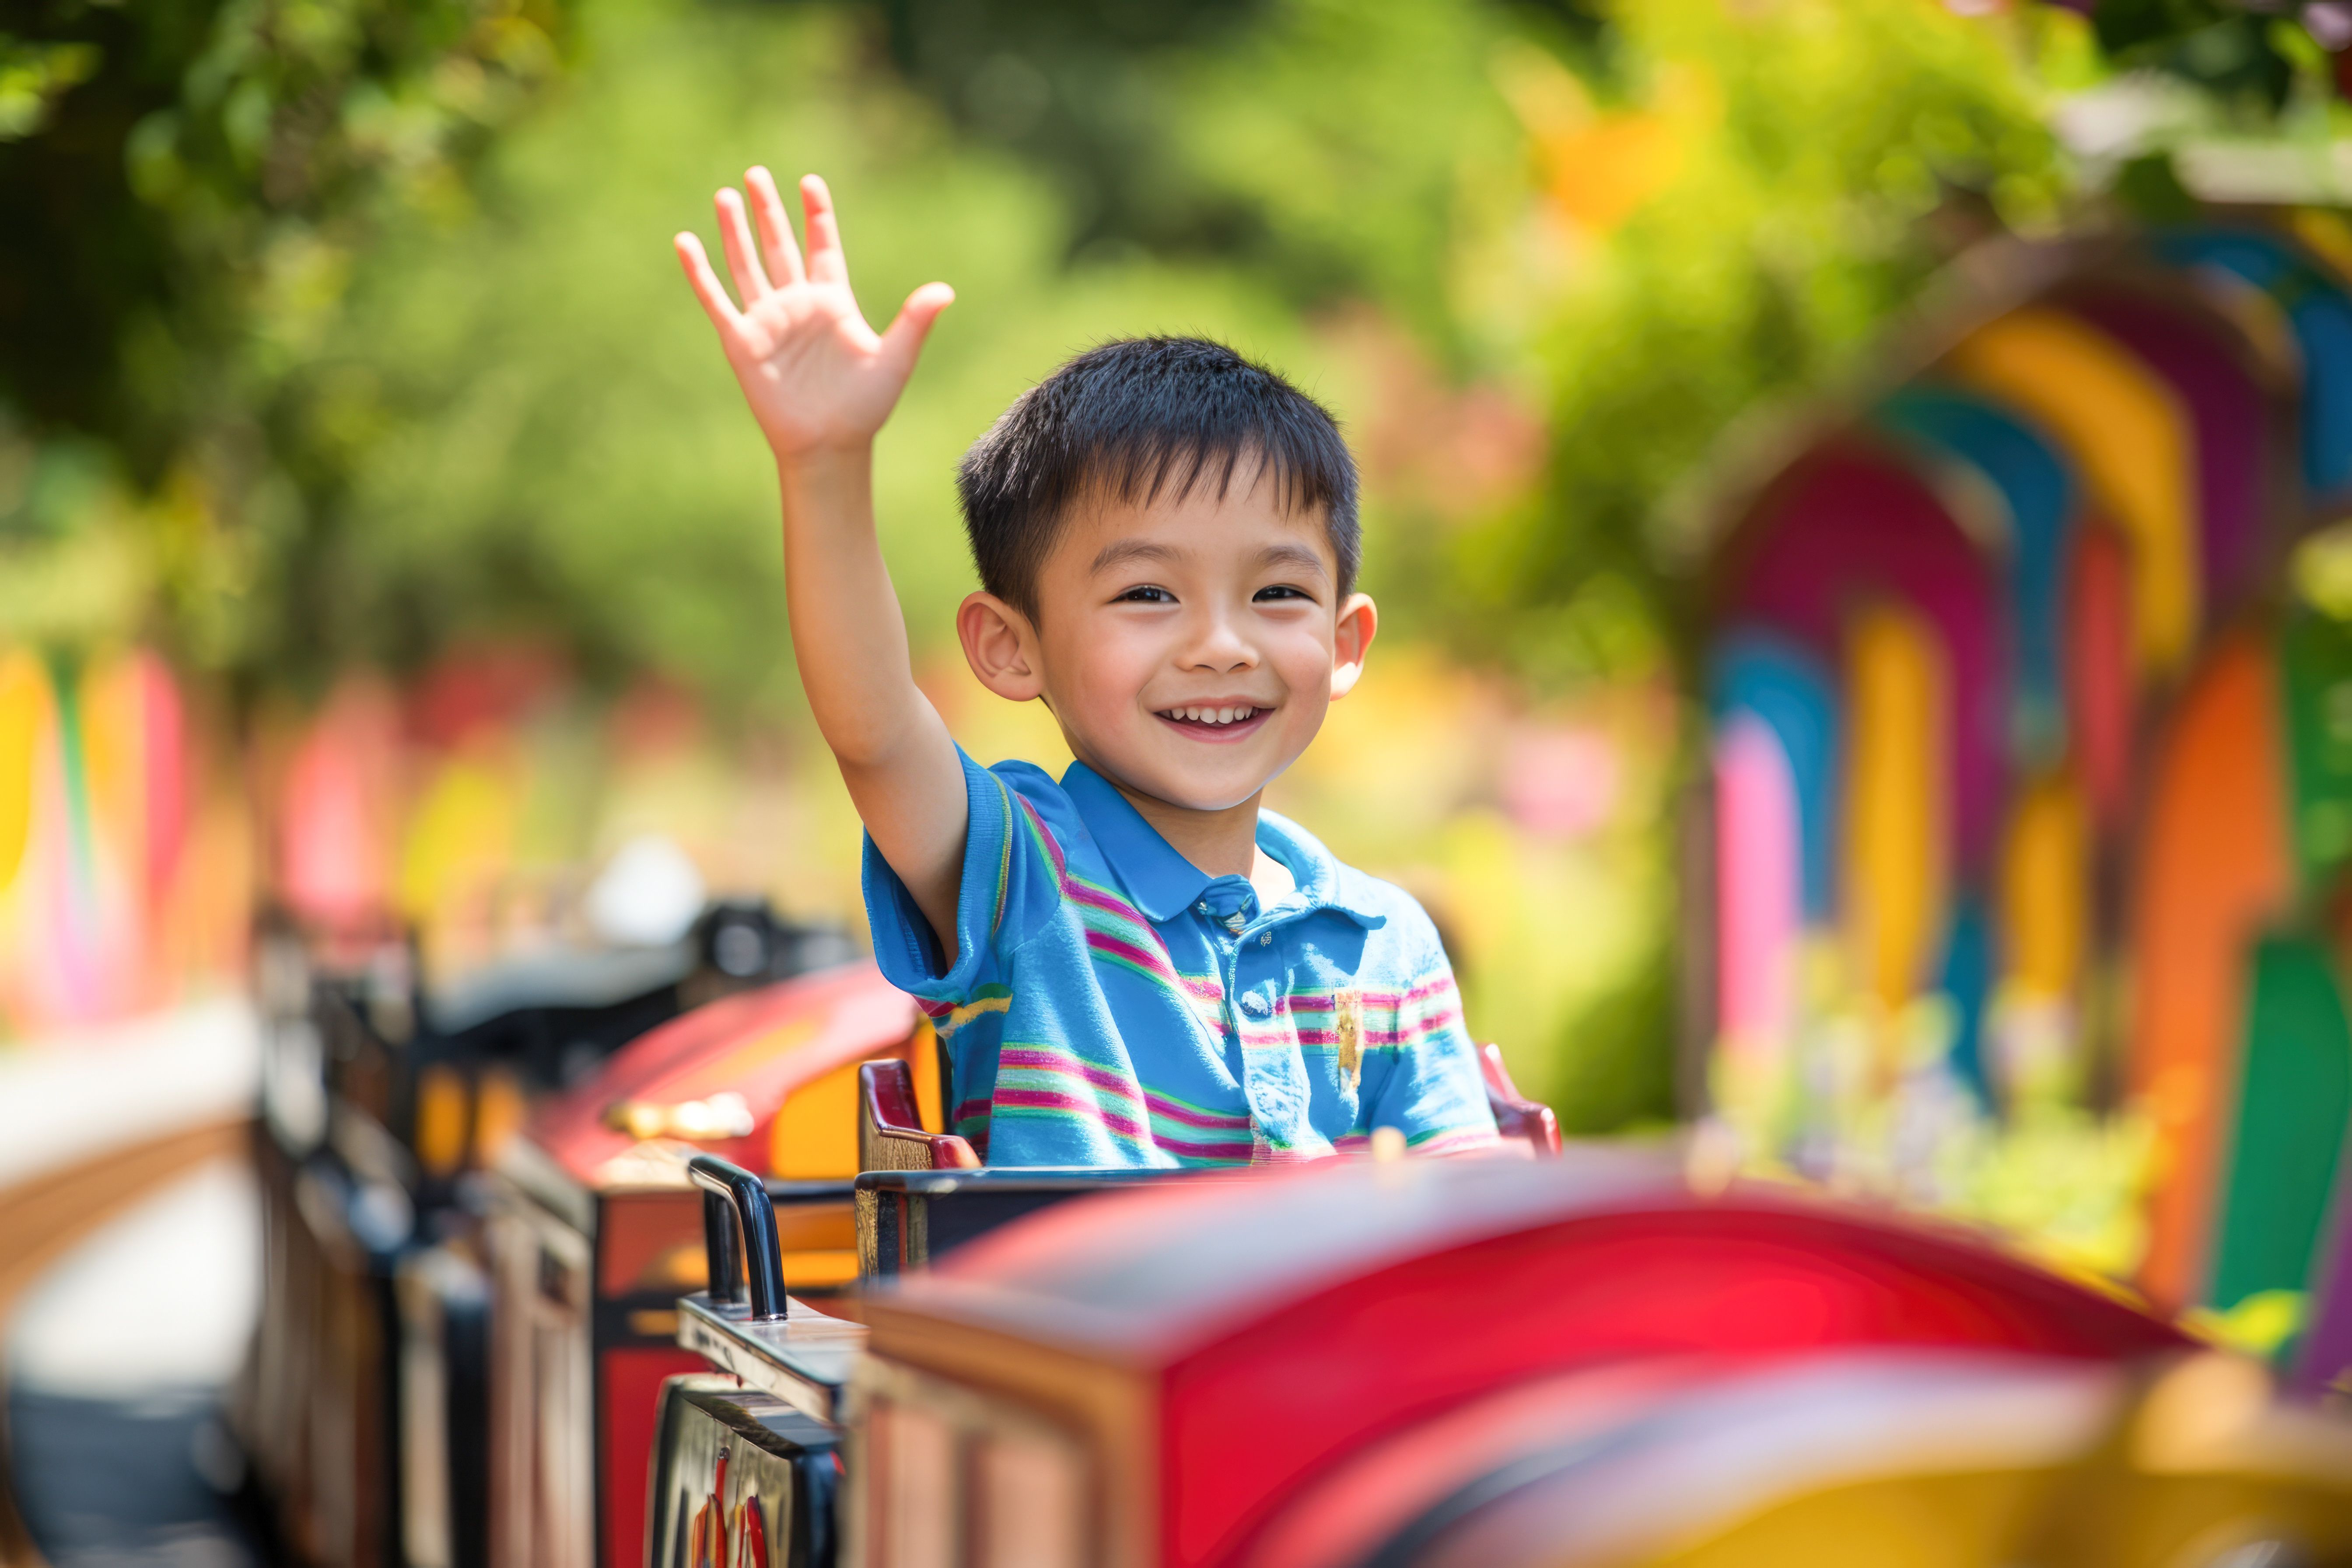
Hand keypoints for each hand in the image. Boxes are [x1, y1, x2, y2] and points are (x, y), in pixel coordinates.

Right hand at [675, 169, 952, 459]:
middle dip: (768, 211)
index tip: (810, 182)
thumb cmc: (865, 407)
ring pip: (747, 264)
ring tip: (727, 195)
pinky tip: (686, 241)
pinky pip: (717, 299)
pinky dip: (700, 272)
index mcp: (833, 302)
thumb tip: (945, 290)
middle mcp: (797, 305)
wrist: (829, 444)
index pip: (823, 247)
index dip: (817, 216)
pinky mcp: (742, 341)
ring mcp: (768, 321)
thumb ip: (915, 321)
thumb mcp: (894, 359)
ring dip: (736, 231)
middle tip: (756, 174)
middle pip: (780, 246)